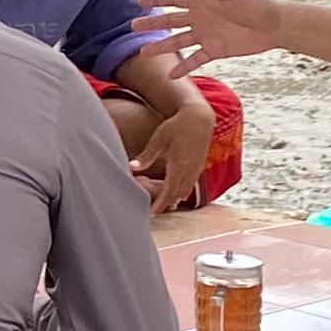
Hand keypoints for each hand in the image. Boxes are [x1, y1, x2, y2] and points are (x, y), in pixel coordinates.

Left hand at [130, 96, 216, 216]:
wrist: (199, 118)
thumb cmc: (176, 126)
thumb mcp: (159, 139)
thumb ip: (146, 155)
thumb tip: (131, 167)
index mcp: (179, 164)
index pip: (169, 190)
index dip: (160, 203)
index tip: (152, 212)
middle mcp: (190, 170)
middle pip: (177, 194)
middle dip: (165, 204)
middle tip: (153, 212)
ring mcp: (196, 169)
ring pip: (185, 191)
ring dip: (174, 199)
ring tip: (162, 206)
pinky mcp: (199, 166)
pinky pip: (191, 184)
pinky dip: (182, 192)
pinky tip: (175, 195)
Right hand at [138, 0, 285, 69]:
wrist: (275, 24)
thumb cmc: (257, 2)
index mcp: (203, 1)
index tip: (140, 1)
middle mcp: (200, 18)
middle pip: (171, 21)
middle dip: (152, 24)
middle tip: (133, 27)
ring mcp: (206, 35)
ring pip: (178, 42)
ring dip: (162, 47)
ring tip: (144, 53)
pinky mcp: (216, 50)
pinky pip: (196, 60)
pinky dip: (184, 67)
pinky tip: (172, 75)